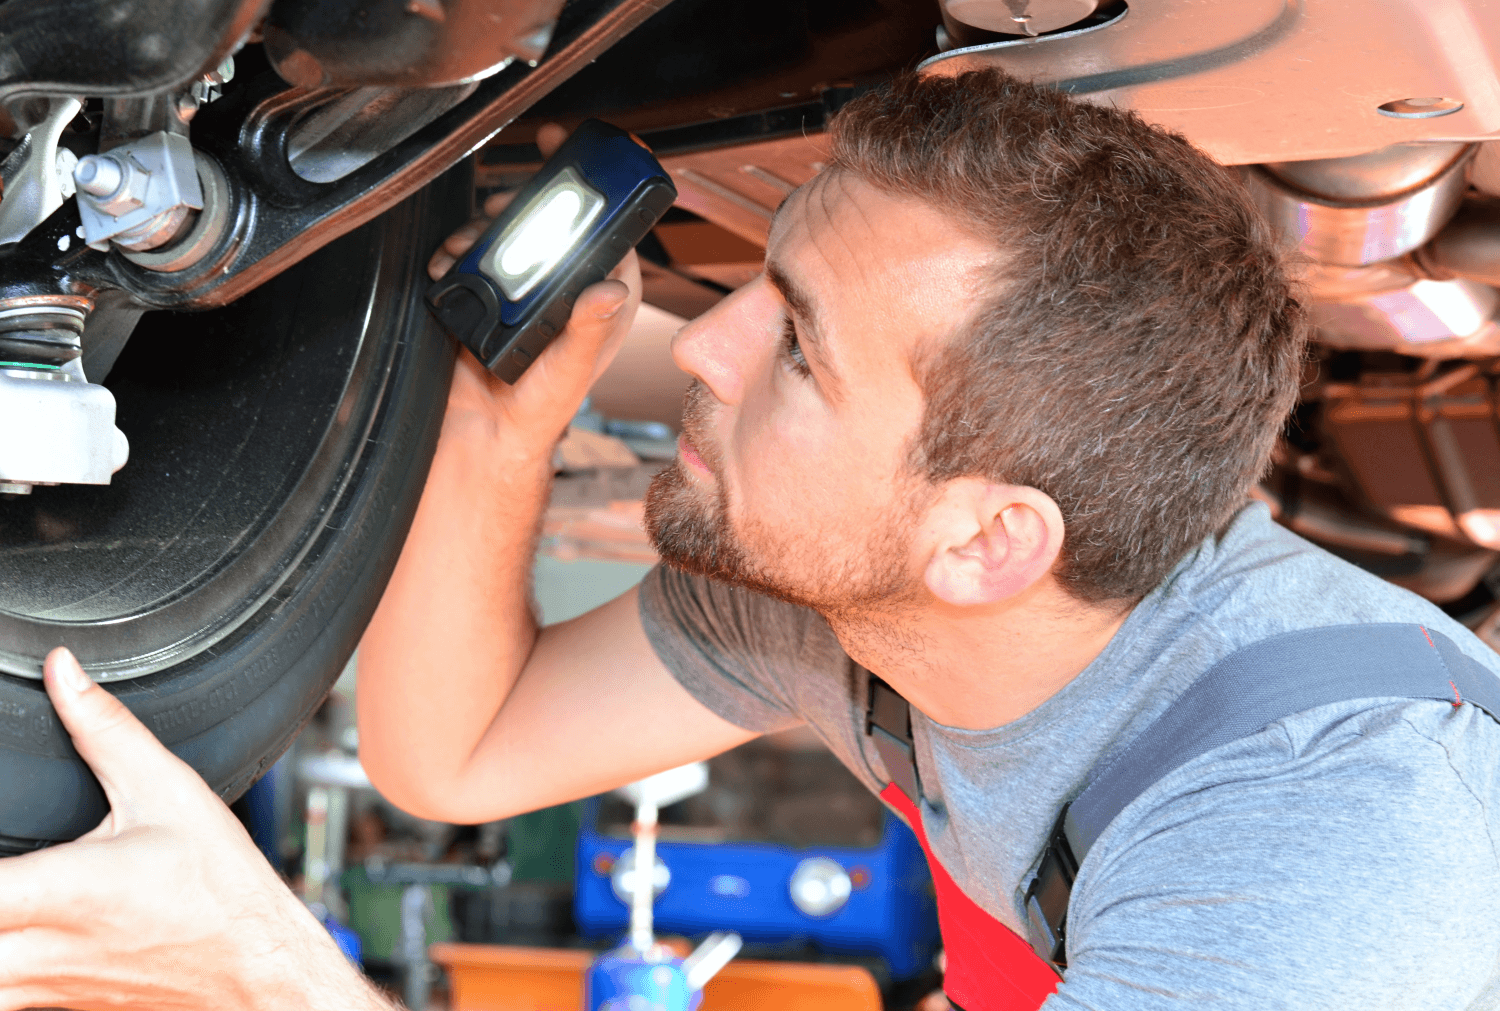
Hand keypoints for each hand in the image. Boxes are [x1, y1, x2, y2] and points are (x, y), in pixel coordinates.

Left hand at [0, 648, 393, 1010]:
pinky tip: (15, 928)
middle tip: (5, 862)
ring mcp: (38, 989)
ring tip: (9, 893)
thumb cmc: (220, 887)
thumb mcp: (167, 791)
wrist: (258, 965)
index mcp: (59, 892)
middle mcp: (38, 951)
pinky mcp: (50, 1007)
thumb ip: (103, 729)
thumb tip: (63, 673)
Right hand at [429, 123, 644, 445]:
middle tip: (505, 203)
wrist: (487, 429)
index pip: (609, 225)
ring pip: (510, 228)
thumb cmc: (541, 405)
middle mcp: (567, 282)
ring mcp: (526, 284)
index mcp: (601, 293)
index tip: (576, 153)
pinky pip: (475, 251)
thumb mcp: (572, 366)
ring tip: (467, 243)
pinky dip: (457, 248)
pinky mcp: (489, 290)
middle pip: (554, 216)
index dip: (598, 185)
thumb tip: (609, 288)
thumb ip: (589, 328)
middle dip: (526, 199)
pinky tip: (448, 260)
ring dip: (483, 225)